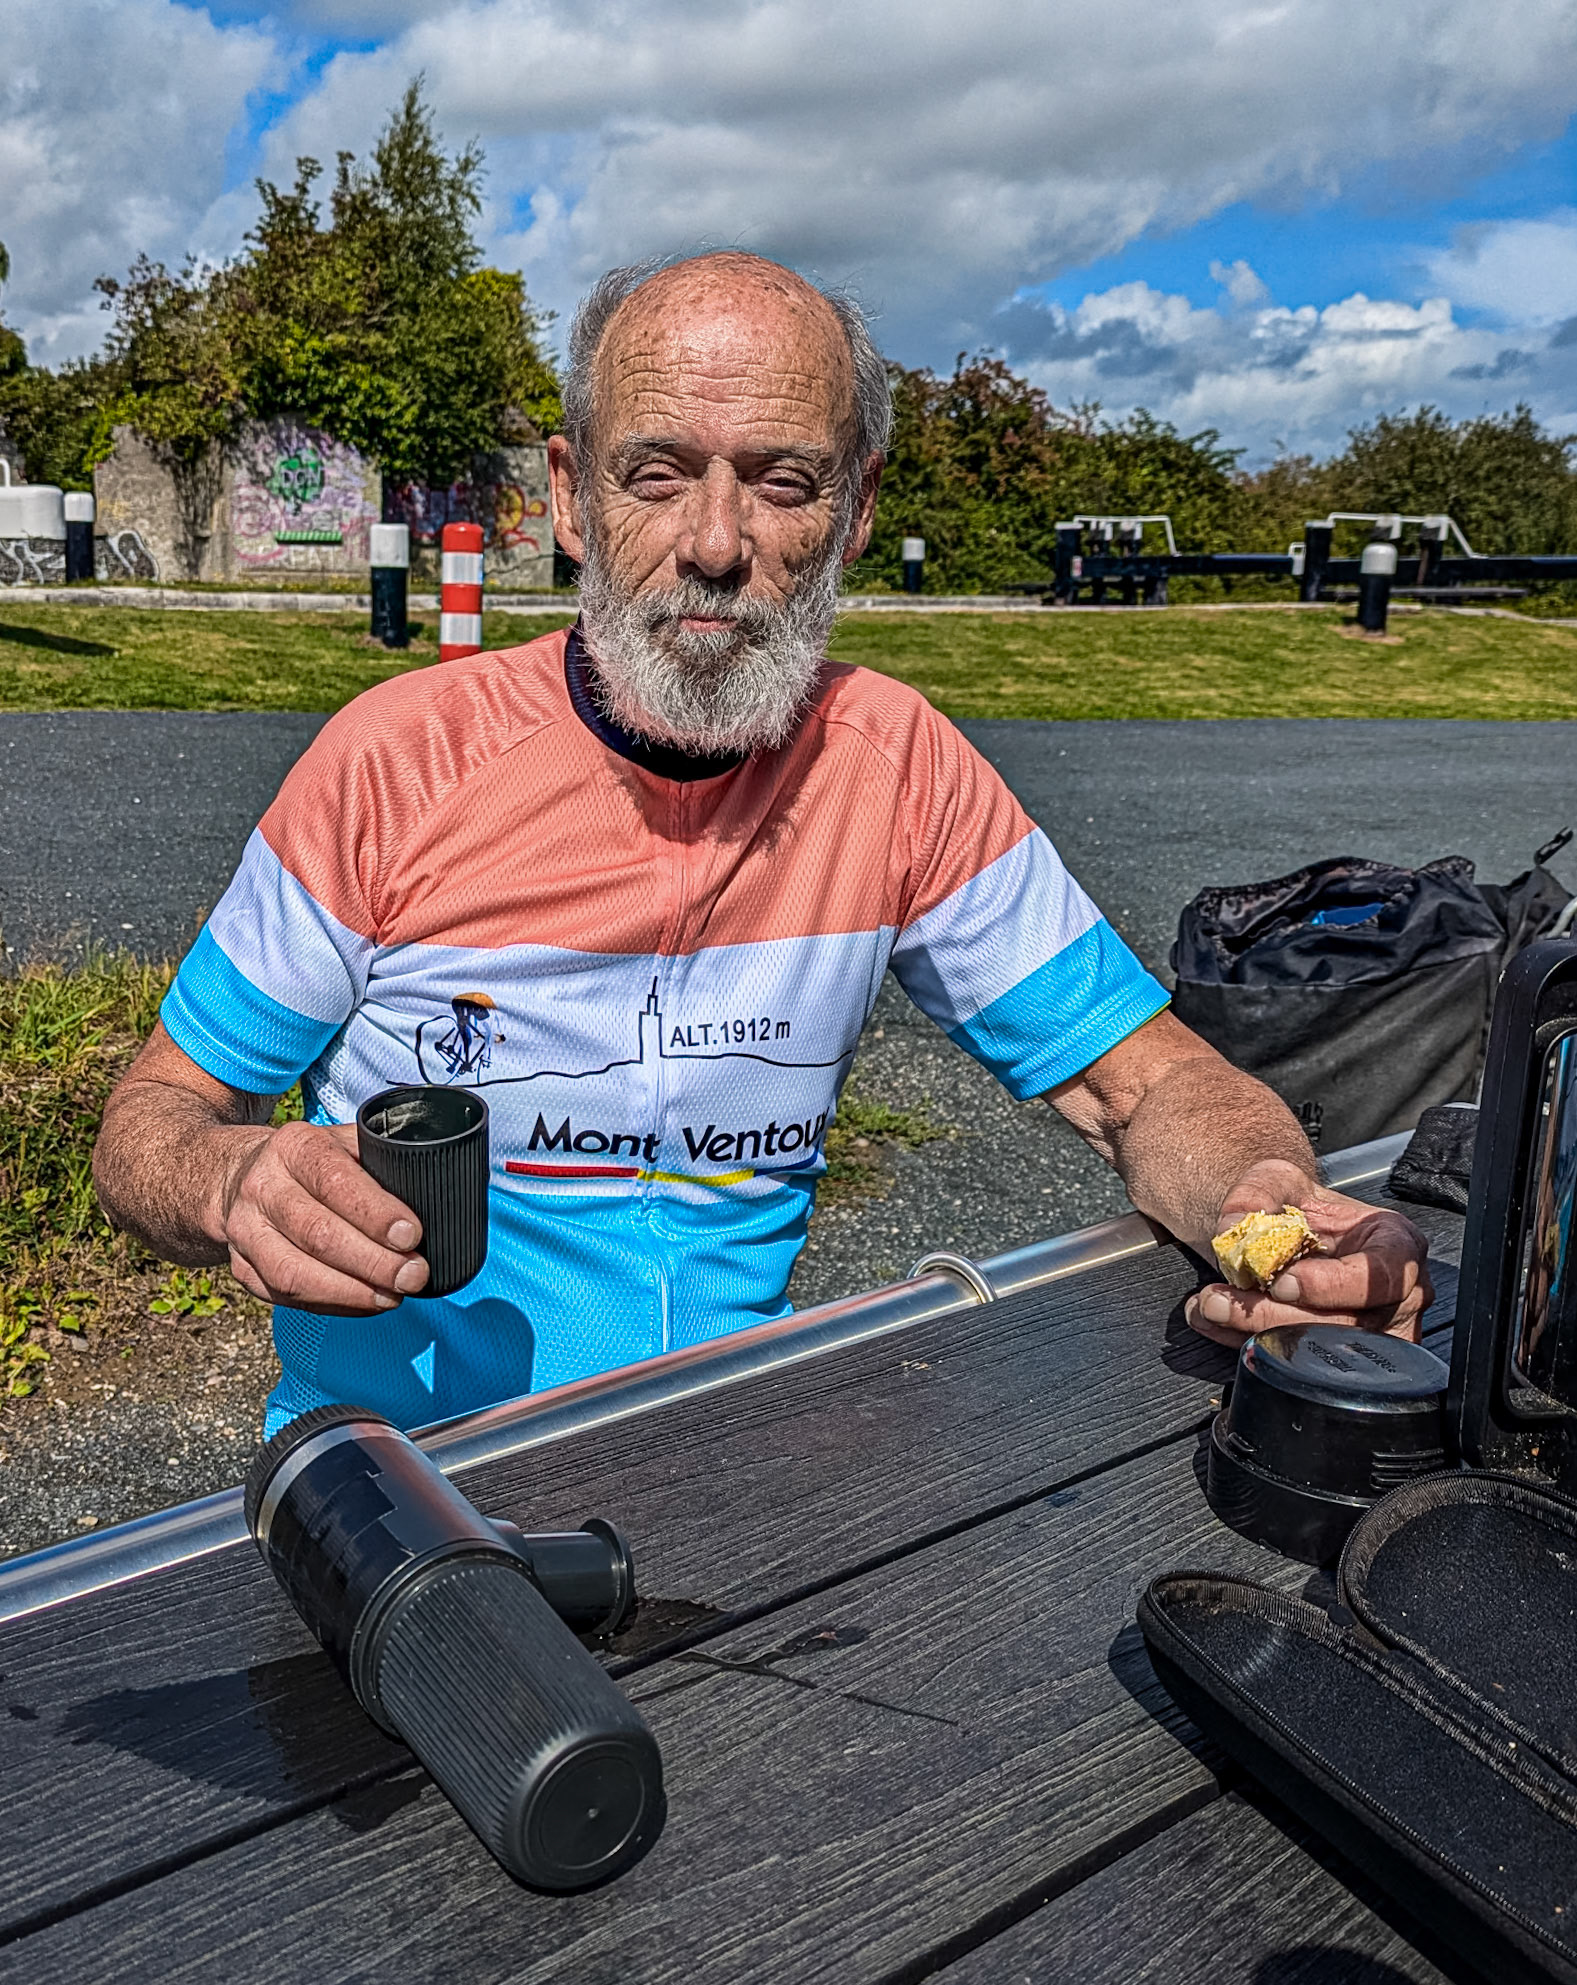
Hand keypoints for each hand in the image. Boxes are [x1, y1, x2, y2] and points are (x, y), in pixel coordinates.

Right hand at [212, 1120, 428, 1314]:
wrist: (241, 1176)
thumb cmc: (313, 1162)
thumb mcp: (342, 1141)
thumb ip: (380, 1158)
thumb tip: (432, 1189)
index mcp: (294, 1146)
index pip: (334, 1181)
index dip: (375, 1213)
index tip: (412, 1235)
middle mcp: (262, 1186)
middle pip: (318, 1233)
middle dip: (373, 1261)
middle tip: (414, 1274)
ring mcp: (246, 1230)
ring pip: (295, 1273)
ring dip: (351, 1291)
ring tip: (393, 1296)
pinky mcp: (242, 1267)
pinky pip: (286, 1296)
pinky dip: (332, 1305)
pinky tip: (366, 1302)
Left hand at [1184, 1158, 1431, 1347]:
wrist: (1287, 1235)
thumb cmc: (1299, 1208)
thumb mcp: (1279, 1180)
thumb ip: (1256, 1193)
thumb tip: (1231, 1227)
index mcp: (1396, 1246)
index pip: (1378, 1276)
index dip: (1330, 1286)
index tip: (1281, 1281)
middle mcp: (1397, 1298)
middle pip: (1343, 1325)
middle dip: (1274, 1315)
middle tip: (1220, 1300)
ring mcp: (1376, 1336)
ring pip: (1318, 1353)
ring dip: (1255, 1333)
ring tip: (1212, 1308)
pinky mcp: (1342, 1360)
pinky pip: (1299, 1365)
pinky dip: (1250, 1345)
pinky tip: (1217, 1323)